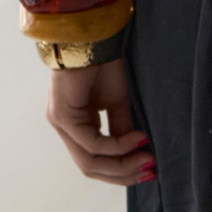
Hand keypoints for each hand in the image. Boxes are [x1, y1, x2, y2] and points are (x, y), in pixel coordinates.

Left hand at [45, 56, 155, 186]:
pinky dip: (117, 145)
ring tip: (147, 159)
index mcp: (77, 125)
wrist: (92, 38)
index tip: (150, 170)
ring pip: (89, 161)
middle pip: (91, 168)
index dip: (122, 171)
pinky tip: (138, 139)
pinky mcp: (62, 116)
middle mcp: (65, 128)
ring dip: (121, 164)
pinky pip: (91, 142)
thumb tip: (138, 154)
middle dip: (123, 173)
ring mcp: (60, 124)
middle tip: (151, 170)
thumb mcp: (119, 102)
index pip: (95, 162)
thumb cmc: (103, 64)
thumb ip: (122, 129)